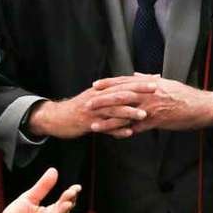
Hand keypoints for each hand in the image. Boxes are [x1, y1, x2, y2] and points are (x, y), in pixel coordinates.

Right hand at [28, 87, 146, 138]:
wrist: (57, 117)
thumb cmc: (80, 108)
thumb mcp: (95, 98)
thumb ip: (112, 94)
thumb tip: (130, 90)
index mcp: (101, 90)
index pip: (123, 83)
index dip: (139, 81)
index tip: (155, 79)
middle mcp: (98, 98)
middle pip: (120, 93)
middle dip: (138, 91)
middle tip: (155, 90)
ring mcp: (93, 111)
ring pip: (113, 110)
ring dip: (129, 112)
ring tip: (144, 114)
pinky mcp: (88, 123)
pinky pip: (105, 127)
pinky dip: (117, 130)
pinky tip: (128, 133)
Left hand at [90, 74, 212, 133]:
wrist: (202, 106)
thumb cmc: (185, 94)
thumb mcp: (166, 82)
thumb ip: (149, 78)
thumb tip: (136, 74)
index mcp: (149, 83)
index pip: (124, 81)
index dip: (108, 83)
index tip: (94, 85)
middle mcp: (148, 93)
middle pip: (119, 96)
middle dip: (102, 101)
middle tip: (87, 104)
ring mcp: (151, 108)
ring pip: (124, 114)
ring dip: (108, 120)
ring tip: (93, 125)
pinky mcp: (156, 121)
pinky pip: (137, 128)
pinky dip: (124, 132)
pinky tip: (113, 137)